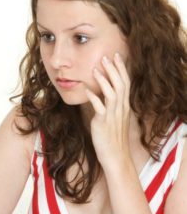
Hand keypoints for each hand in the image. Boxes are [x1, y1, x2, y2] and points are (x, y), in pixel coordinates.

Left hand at [85, 53, 130, 168]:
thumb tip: (102, 94)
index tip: (117, 57)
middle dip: (113, 70)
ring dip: (104, 81)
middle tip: (106, 57)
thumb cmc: (114, 138)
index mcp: (124, 106)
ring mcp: (112, 115)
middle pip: (120, 85)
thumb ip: (111, 105)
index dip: (121, 69)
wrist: (116, 156)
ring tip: (96, 69)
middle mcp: (121, 109)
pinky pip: (99, 108)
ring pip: (112, 94)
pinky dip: (93, 98)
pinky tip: (87, 90)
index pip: (126, 83)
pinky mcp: (103, 123)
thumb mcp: (115, 119)